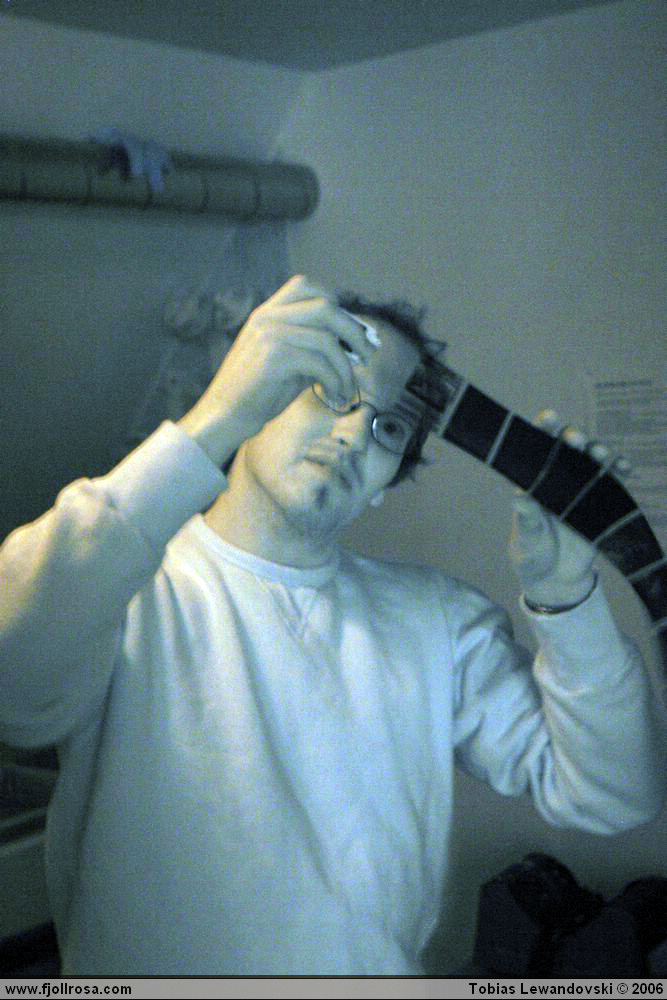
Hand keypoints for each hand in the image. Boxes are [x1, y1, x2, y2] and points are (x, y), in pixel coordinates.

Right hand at [178, 275, 376, 465]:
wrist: (225, 416)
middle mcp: (267, 317)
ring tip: (347, 386)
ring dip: (345, 366)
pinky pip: (319, 363)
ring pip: (327, 339)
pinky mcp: (273, 357)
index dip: (336, 304)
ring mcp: (269, 334)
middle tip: (368, 353)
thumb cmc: (258, 394)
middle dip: (354, 330)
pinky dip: (334, 381)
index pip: (306, 286)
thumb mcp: (290, 363)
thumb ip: (314, 349)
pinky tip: (334, 395)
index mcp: (267, 313)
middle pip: (325, 306)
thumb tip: (355, 346)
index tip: (352, 331)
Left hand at [509, 410, 630, 609]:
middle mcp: (556, 479)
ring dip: (596, 450)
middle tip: (575, 438)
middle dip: (572, 437)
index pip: (536, 448)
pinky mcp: (599, 502)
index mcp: (532, 482)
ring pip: (590, 460)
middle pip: (566, 449)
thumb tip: (519, 497)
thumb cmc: (533, 554)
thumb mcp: (527, 539)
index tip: (550, 416)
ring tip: (598, 451)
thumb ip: (527, 519)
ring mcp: (579, 488)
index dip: (543, 429)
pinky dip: (619, 470)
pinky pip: (613, 481)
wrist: (556, 579)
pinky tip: (623, 466)